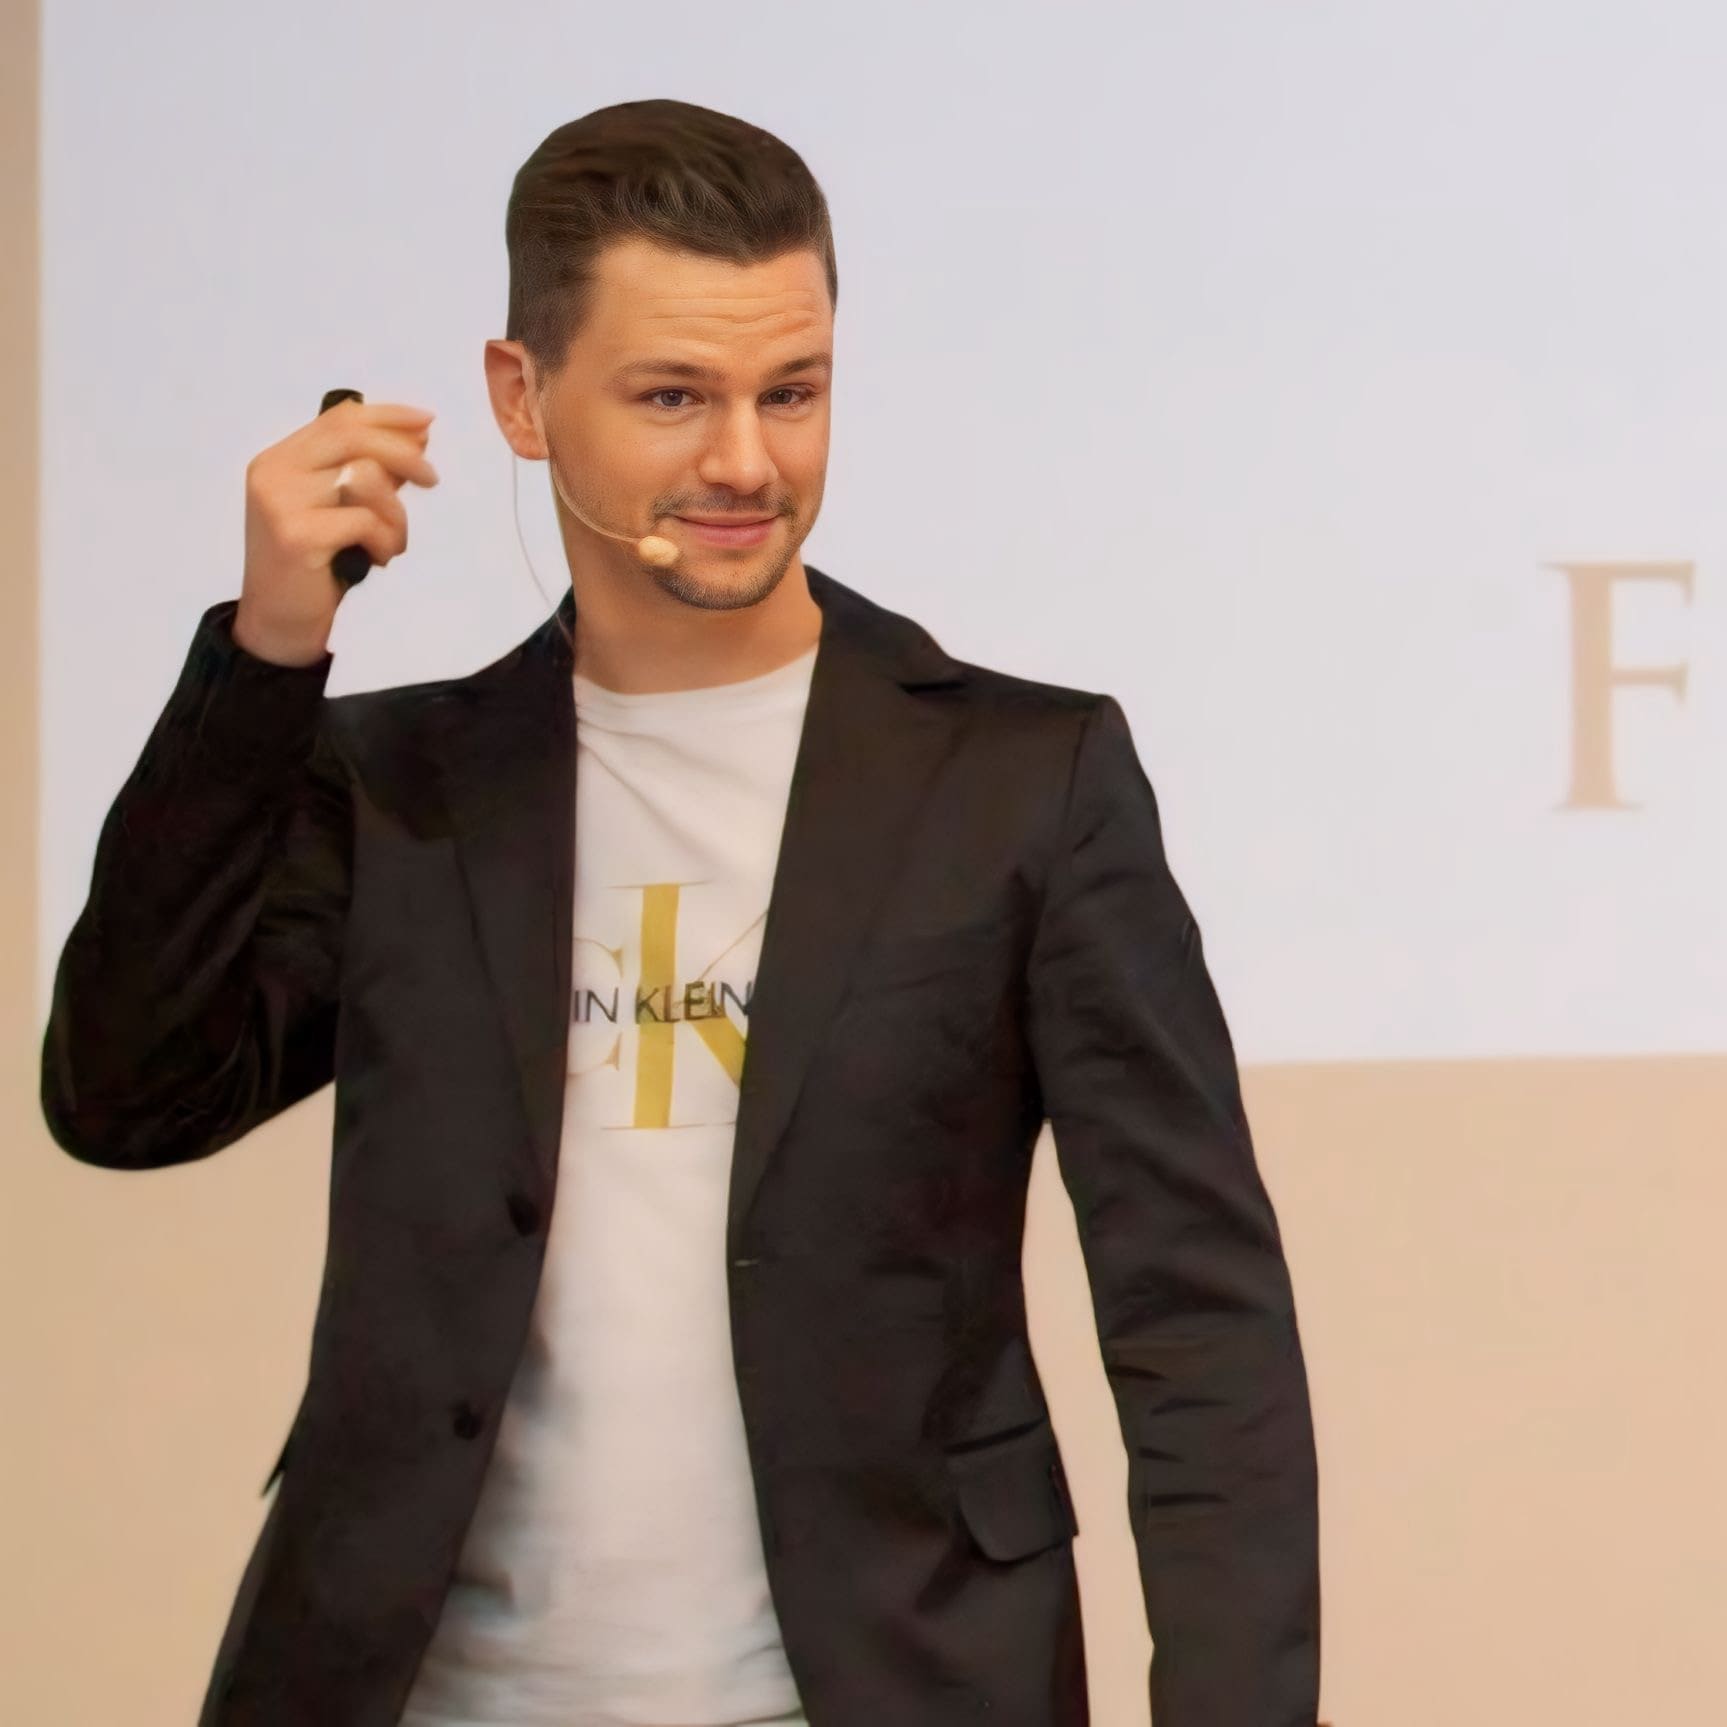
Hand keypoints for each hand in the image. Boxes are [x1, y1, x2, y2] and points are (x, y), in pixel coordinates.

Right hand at [236, 397, 439, 664]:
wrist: (278, 626)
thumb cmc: (314, 570)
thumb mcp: (338, 512)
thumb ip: (366, 474)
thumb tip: (416, 437)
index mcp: (281, 459)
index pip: (338, 418)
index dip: (388, 416)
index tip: (428, 422)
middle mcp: (274, 471)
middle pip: (352, 436)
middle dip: (403, 452)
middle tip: (432, 479)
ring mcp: (280, 501)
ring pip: (364, 477)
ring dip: (395, 513)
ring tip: (392, 543)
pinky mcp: (297, 534)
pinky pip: (365, 520)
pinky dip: (385, 540)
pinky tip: (378, 560)